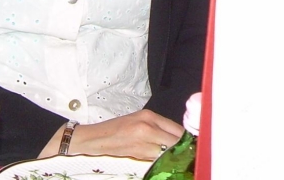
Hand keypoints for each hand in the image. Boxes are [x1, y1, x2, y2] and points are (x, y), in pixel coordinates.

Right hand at [40, 110, 184, 160]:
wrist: (89, 140)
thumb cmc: (113, 132)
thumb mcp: (136, 124)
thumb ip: (156, 130)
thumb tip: (177, 143)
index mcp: (149, 116)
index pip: (178, 130)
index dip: (188, 142)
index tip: (194, 151)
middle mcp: (148, 124)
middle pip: (177, 141)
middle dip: (184, 153)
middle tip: (190, 161)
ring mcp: (142, 138)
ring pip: (168, 153)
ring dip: (174, 161)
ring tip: (179, 166)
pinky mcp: (135, 152)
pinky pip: (155, 161)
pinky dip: (161, 165)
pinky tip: (163, 168)